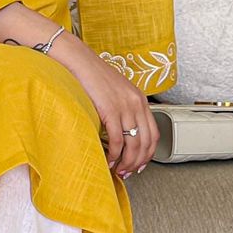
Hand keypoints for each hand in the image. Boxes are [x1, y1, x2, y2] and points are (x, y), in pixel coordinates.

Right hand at [52, 34, 157, 176]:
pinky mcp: (111, 110)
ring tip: (118, 170)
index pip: (154, 133)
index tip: (140, 164)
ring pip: (133, 144)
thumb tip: (122, 131)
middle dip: (137, 162)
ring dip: (127, 162)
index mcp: (140, 99)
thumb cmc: (92, 76)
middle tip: (128, 172)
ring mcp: (125, 107)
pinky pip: (118, 140)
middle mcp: (136, 103)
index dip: (148, 153)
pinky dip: (114, 155)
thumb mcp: (116, 92)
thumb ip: (123, 109)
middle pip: (146, 142)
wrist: (78, 61)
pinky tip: (108, 160)